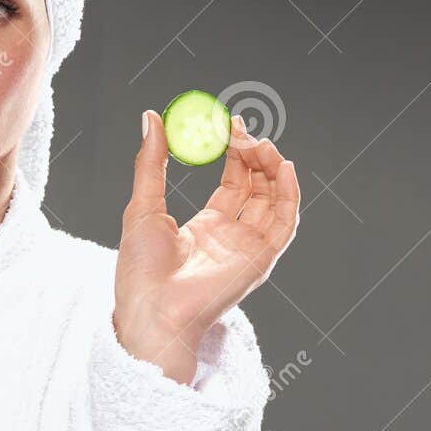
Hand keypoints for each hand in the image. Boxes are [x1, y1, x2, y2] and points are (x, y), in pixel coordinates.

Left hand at [114, 111, 300, 383]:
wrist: (151, 312)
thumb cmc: (140, 271)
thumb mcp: (142, 206)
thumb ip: (150, 163)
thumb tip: (151, 118)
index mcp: (205, 228)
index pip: (232, 183)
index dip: (235, 153)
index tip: (231, 124)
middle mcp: (231, 238)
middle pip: (257, 189)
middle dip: (255, 156)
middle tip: (244, 130)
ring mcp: (247, 249)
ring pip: (273, 201)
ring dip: (272, 169)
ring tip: (261, 143)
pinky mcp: (260, 259)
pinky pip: (285, 224)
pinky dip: (290, 195)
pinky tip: (284, 167)